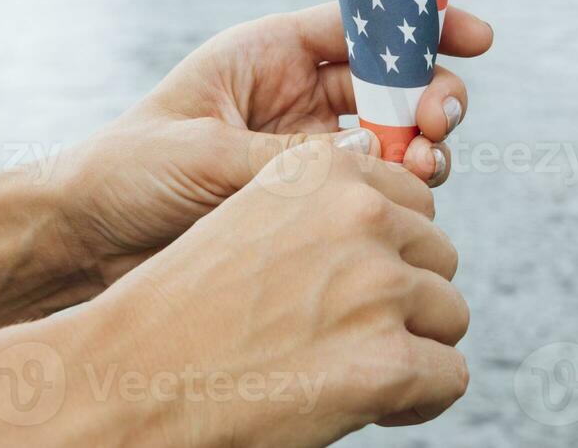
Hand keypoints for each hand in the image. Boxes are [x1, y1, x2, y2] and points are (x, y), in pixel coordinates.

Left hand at [50, 3, 492, 282]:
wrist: (86, 236)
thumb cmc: (129, 170)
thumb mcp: (204, 149)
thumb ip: (286, 155)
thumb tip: (366, 165)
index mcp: (270, 54)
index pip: (362, 23)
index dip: (422, 21)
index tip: (476, 35)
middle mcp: (299, 95)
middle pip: (393, 79)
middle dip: (432, 91)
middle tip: (441, 118)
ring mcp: (309, 149)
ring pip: (395, 137)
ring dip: (425, 146)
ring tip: (426, 166)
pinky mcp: (311, 200)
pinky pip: (376, 189)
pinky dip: (402, 193)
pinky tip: (405, 204)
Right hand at [72, 139, 469, 445]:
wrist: (128, 380)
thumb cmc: (187, 307)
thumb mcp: (251, 216)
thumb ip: (324, 198)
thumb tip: (398, 180)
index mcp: (325, 171)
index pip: (414, 200)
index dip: (390, 250)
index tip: (348, 285)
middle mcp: (359, 214)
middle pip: (440, 256)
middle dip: (406, 300)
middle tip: (343, 337)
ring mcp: (378, 286)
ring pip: (450, 315)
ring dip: (411, 347)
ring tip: (346, 370)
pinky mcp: (388, 361)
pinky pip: (450, 376)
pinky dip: (417, 400)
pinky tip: (365, 405)